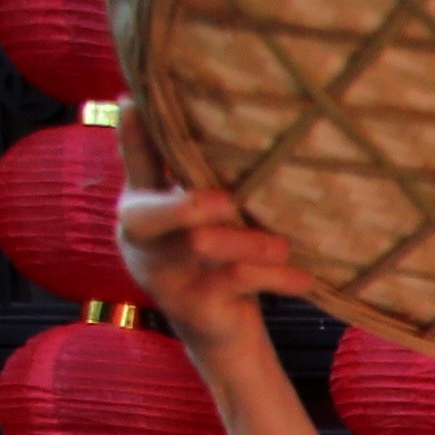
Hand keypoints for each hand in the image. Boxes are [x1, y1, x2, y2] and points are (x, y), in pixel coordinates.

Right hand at [112, 102, 298, 358]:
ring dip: (248, 241)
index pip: (134, 163)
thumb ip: (202, 179)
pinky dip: (274, 277)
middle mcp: (142, 238)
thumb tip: (234, 122)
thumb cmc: (215, 258)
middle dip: (185, 203)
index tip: (132, 102)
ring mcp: (162, 274)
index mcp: (142, 205)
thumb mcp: (205, 217)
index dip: (131, 135)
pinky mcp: (192, 305)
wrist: (221, 332)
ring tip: (283, 246)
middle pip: (148, 214)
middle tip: (226, 200)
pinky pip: (235, 282)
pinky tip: (303, 279)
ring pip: (200, 245)